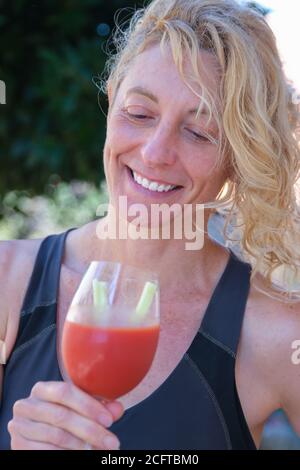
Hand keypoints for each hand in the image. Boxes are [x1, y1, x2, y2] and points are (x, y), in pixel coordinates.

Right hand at [8, 381, 123, 449]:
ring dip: (82, 445)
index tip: (109, 420)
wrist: (37, 437)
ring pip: (56, 436)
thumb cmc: (62, 417)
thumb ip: (99, 407)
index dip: (88, 405)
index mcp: (42, 389)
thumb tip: (117, 409)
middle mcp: (26, 404)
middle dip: (91, 430)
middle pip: (62, 416)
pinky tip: (81, 454)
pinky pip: (46, 451)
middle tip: (111, 442)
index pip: (65, 391)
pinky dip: (67, 454)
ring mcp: (19, 426)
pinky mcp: (18, 445)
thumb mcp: (79, 409)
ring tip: (98, 450)